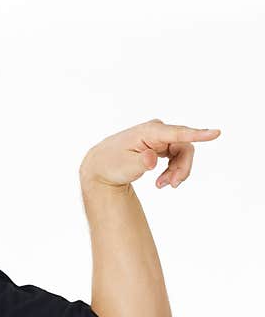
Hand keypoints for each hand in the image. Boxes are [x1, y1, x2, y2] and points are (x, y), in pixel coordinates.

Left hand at [79, 118, 220, 188]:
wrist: (101, 166)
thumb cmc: (112, 165)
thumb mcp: (125, 166)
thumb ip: (141, 162)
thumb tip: (152, 159)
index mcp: (149, 132)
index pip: (177, 133)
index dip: (197, 134)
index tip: (216, 133)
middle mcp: (156, 131)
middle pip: (184, 146)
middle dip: (181, 168)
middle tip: (172, 186)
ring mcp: (159, 137)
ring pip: (182, 153)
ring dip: (176, 171)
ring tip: (162, 186)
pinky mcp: (160, 144)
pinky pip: (176, 156)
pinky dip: (172, 170)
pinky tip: (162, 181)